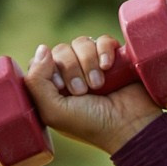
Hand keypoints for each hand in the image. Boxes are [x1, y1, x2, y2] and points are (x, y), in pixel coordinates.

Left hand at [25, 35, 161, 156]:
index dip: (48, 69)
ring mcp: (93, 65)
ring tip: (98, 85)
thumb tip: (42, 48)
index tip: (61, 88)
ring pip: (81, 42)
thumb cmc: (90, 124)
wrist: (129, 126)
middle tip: (83, 91)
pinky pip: (103, 40)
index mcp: (55, 89)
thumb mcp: (53, 111)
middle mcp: (72, 75)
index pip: (41, 61)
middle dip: (71, 69)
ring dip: (88, 62)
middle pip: (61, 50)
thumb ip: (37, 82)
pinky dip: (104, 50)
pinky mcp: (113, 57)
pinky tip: (107, 67)